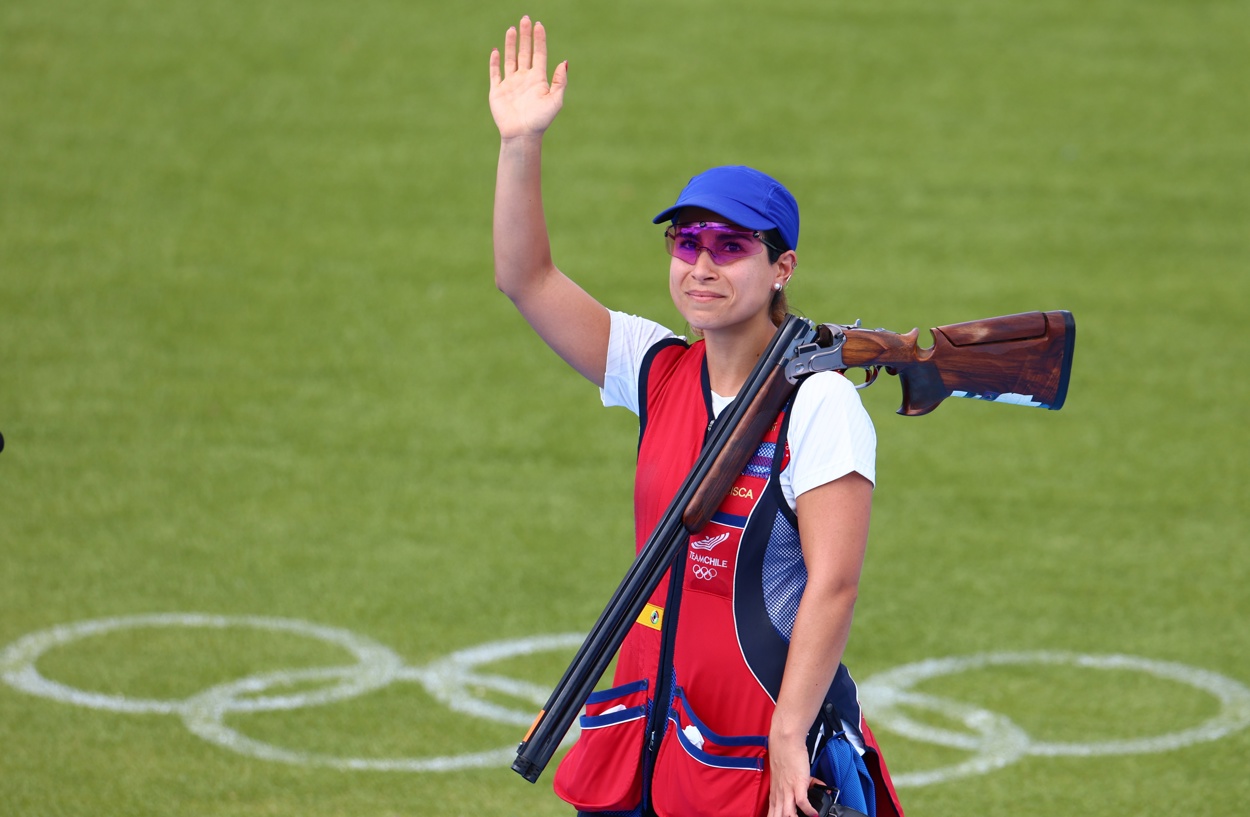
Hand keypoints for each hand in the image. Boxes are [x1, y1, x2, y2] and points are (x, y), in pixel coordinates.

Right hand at [488, 16, 567, 140]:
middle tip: (525, 19)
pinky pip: (495, 73)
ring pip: (510, 59)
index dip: (539, 40)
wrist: (522, 135)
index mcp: (538, 80)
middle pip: (525, 52)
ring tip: (512, 29)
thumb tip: (564, 62)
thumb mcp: (555, 100)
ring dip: (511, 44)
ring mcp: (510, 84)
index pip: (539, 54)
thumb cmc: (540, 120)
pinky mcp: (498, 91)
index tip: (539, 25)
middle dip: (525, 36)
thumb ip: (560, 81)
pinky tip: (496, 50)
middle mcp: (524, 79)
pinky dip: (495, 62)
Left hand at [767, 734, 819, 816]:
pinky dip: (809, 811)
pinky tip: (814, 813)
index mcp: (775, 793)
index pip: (772, 814)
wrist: (785, 741)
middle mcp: (780, 794)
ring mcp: (788, 790)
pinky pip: (802, 803)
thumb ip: (798, 784)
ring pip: (787, 814)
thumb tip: (812, 788)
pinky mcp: (798, 784)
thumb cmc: (784, 755)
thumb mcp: (786, 775)